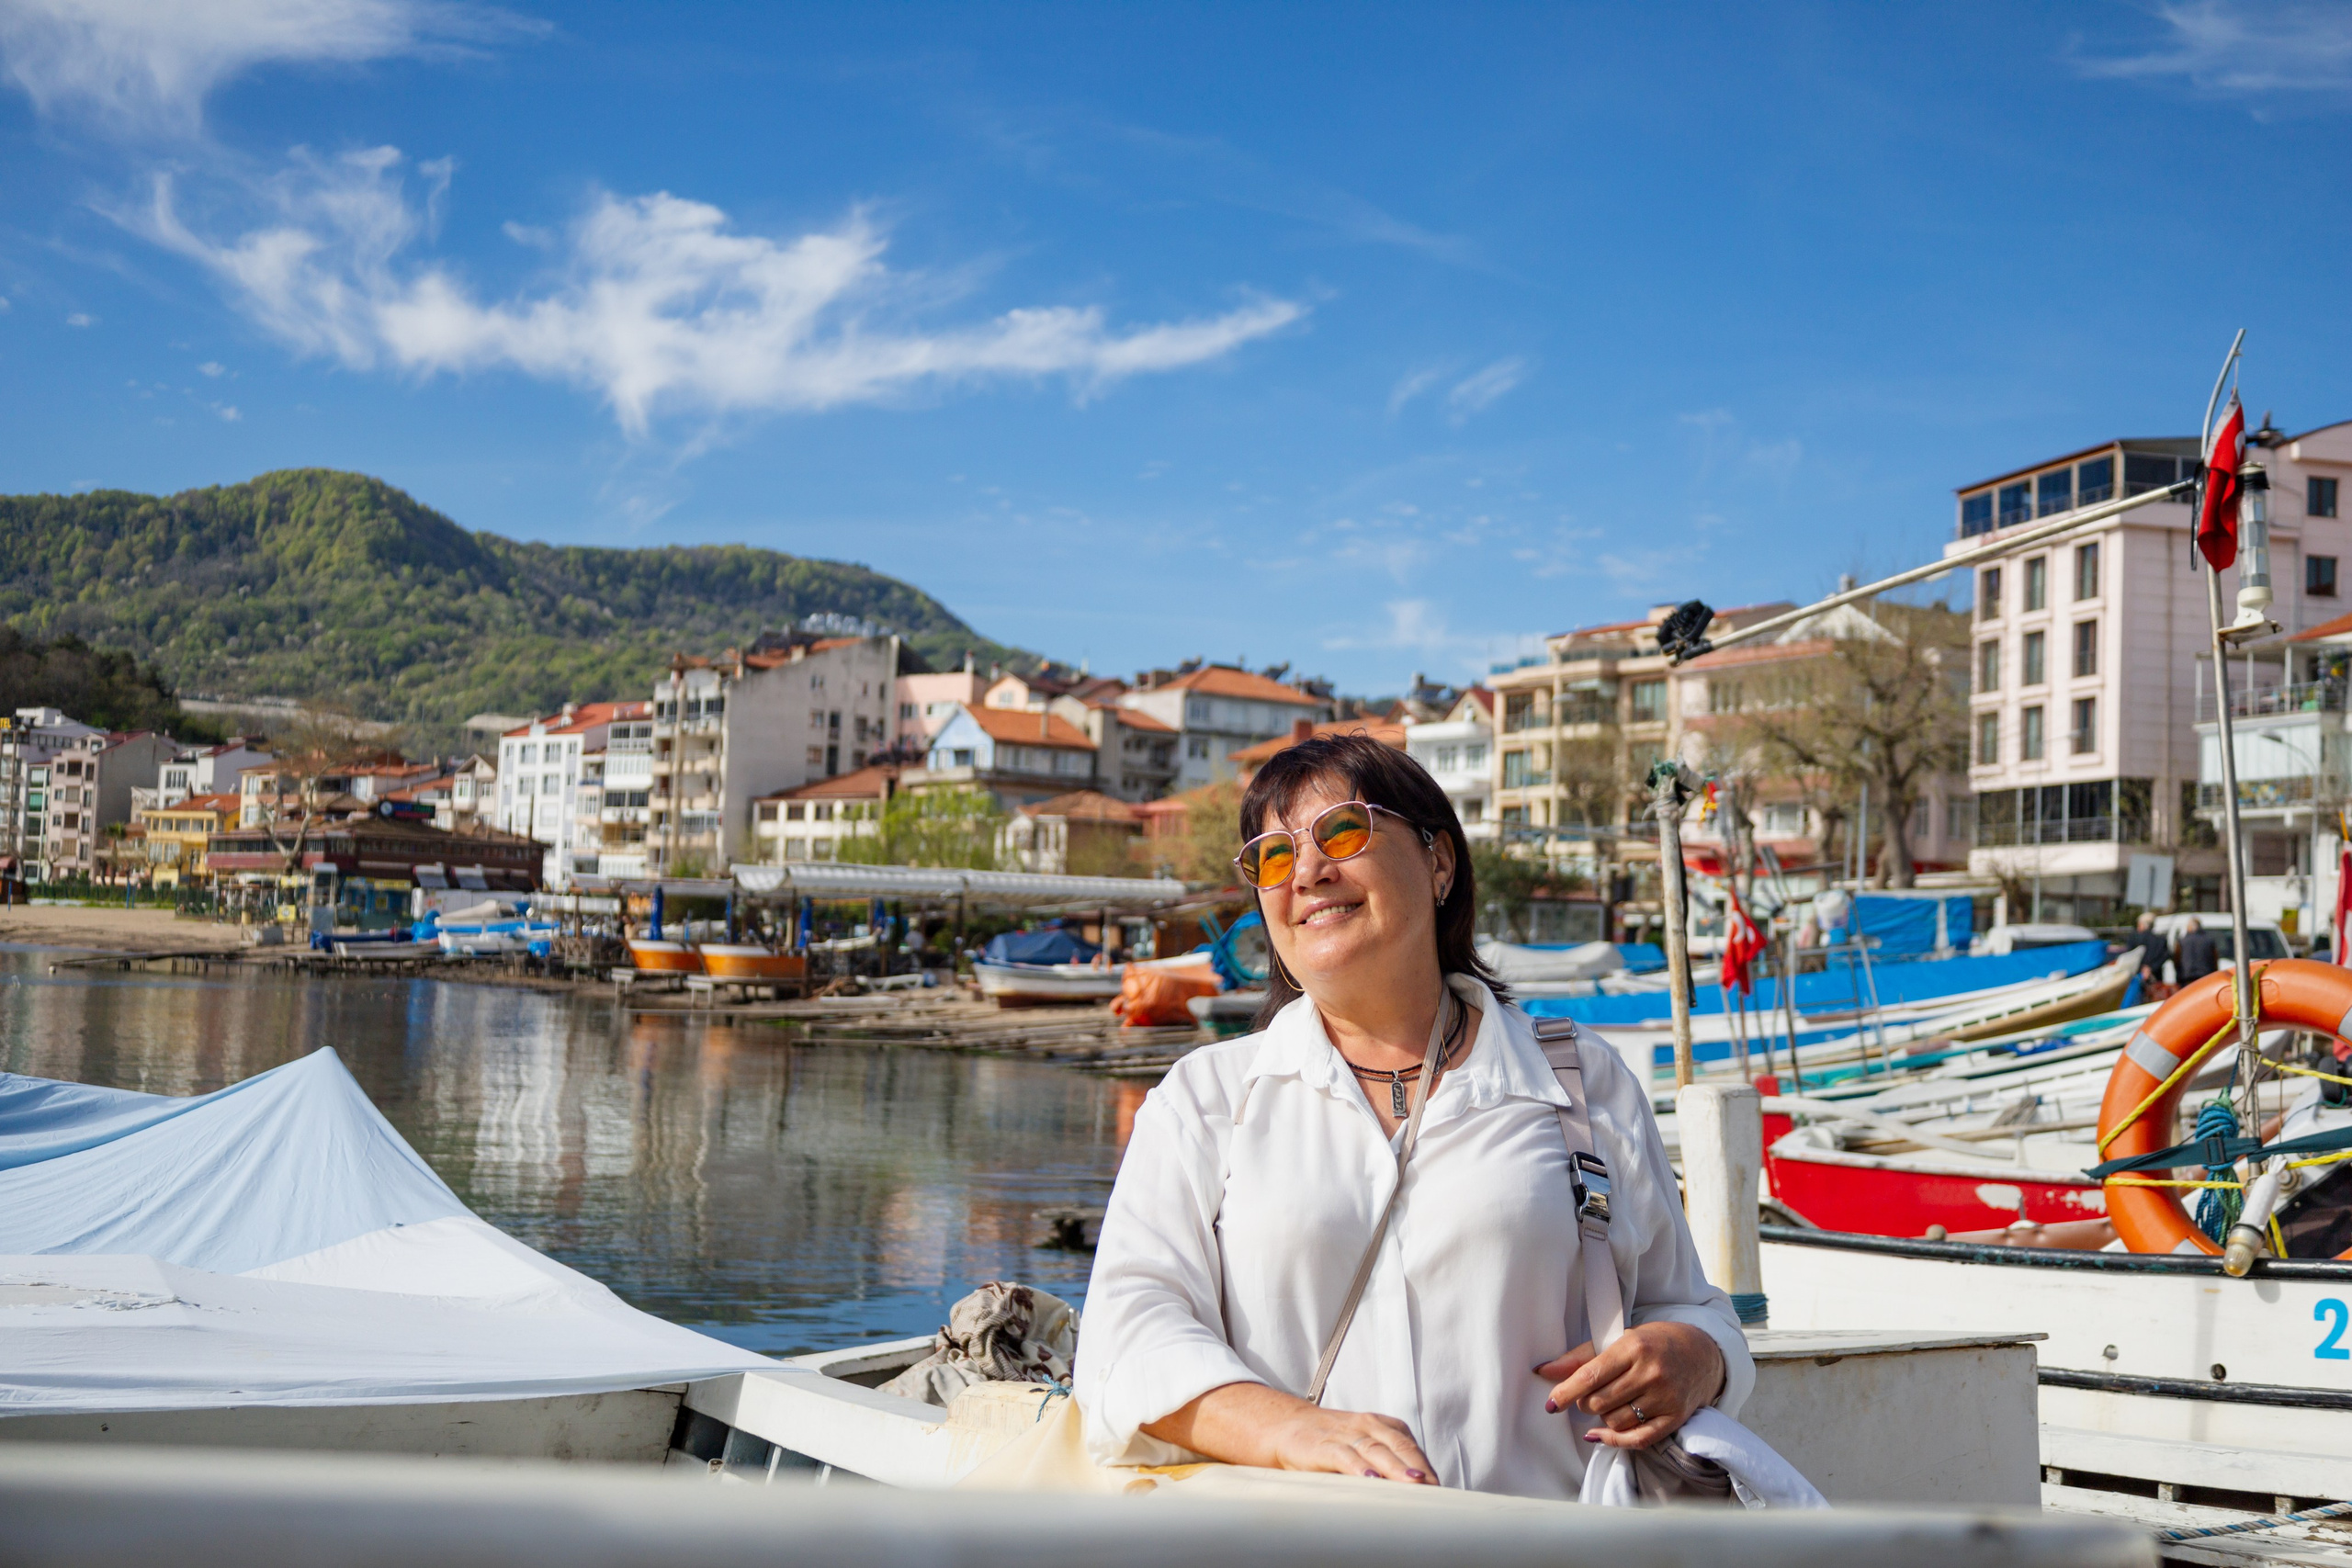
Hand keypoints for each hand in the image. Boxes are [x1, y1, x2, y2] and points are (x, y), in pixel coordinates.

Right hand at [1141, 1381, 1436, 1482]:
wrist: (1280, 1428)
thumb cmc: (1326, 1444)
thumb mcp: (1361, 1446)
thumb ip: (1387, 1462)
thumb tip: (1418, 1491)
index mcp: (1381, 1425)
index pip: (1410, 1445)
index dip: (1426, 1466)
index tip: (1443, 1490)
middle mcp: (1366, 1426)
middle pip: (1399, 1446)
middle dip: (1418, 1468)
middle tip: (1436, 1489)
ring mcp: (1343, 1435)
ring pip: (1376, 1450)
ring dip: (1396, 1468)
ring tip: (1415, 1484)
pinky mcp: (1321, 1447)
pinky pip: (1343, 1457)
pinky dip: (1358, 1467)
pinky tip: (1370, 1480)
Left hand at [1535, 1321, 1724, 1450]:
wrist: (1702, 1352)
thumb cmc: (1654, 1344)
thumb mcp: (1620, 1339)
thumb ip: (1581, 1357)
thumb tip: (1544, 1371)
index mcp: (1634, 1347)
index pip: (1591, 1375)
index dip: (1566, 1392)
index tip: (1551, 1404)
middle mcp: (1651, 1372)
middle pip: (1600, 1402)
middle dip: (1585, 1403)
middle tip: (1588, 1397)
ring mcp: (1665, 1397)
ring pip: (1615, 1421)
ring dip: (1602, 1418)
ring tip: (1609, 1404)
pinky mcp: (1675, 1418)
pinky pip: (1638, 1439)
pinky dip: (1615, 1440)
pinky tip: (1600, 1435)